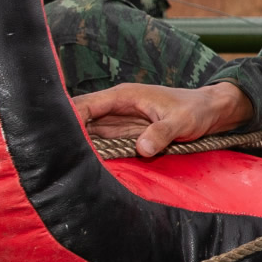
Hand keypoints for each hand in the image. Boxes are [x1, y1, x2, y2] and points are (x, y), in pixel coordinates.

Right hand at [71, 82, 251, 156]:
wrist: (211, 112)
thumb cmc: (196, 111)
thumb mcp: (181, 122)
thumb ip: (161, 133)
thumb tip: (143, 149)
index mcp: (124, 96)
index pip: (86, 104)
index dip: (69, 118)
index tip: (54, 137)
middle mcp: (117, 108)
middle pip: (82, 118)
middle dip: (66, 134)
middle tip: (50, 156)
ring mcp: (120, 122)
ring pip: (89, 132)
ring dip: (77, 145)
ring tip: (58, 164)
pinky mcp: (126, 135)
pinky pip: (102, 142)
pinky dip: (91, 151)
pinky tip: (81, 165)